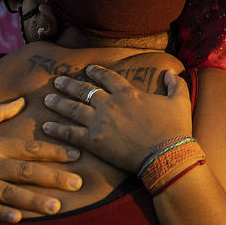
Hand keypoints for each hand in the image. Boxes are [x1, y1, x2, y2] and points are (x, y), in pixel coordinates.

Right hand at [0, 97, 82, 221]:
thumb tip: (22, 100)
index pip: (29, 148)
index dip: (54, 151)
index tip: (77, 155)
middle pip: (25, 170)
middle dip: (53, 177)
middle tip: (79, 183)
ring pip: (9, 193)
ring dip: (34, 200)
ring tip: (57, 208)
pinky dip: (0, 214)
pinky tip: (18, 220)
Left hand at [42, 66, 191, 171]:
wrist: (166, 155)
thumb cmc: (174, 128)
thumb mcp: (179, 100)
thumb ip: (174, 83)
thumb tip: (171, 70)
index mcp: (128, 93)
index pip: (107, 77)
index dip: (96, 72)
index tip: (87, 69)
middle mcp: (109, 104)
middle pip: (84, 90)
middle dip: (69, 84)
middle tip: (57, 81)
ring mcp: (99, 122)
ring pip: (73, 108)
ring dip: (58, 102)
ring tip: (48, 98)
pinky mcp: (94, 141)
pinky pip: (70, 133)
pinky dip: (57, 129)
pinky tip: (46, 126)